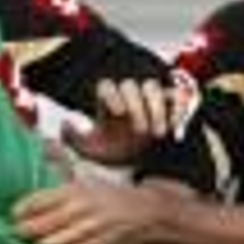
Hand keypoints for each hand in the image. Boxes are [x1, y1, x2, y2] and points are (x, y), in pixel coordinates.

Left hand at [16, 178, 188, 243]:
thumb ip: (59, 179)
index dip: (20, 209)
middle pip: (40, 224)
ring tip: (33, 242)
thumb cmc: (108, 196)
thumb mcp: (84, 180)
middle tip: (17, 231)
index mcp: (74, 190)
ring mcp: (89, 228)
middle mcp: (81, 208)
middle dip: (24, 230)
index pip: (37, 200)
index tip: (13, 213)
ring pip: (52, 242)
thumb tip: (35, 161)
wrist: (142, 212)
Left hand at [61, 76, 196, 166]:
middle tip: (140, 130)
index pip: (107, 86)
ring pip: (153, 87)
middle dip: (136, 106)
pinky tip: (174, 129)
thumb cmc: (112, 149)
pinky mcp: (169, 103)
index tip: (118, 113)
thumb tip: (65, 124)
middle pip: (131, 85)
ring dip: (157, 109)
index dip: (112, 95)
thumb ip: (73, 138)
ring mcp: (149, 98)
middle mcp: (127, 95)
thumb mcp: (89, 148)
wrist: (135, 158)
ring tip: (157, 133)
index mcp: (107, 101)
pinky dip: (177, 110)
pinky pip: (176, 96)